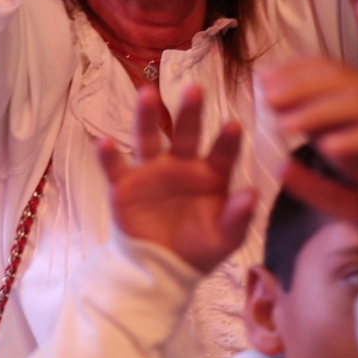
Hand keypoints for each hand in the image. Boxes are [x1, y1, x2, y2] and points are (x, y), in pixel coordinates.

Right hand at [98, 84, 255, 273]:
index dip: (227, 141)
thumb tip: (252, 194)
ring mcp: (152, 171)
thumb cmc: (198, 249)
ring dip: (146, 116)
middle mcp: (182, 165)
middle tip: (194, 89)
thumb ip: (237, 218)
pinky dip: (108, 155)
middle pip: (186, 134)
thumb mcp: (223, 239)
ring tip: (146, 94)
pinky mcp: (125, 185)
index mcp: (211, 176)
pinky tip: (104, 142)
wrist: (160, 269)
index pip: (222, 154)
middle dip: (190, 112)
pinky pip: (115, 167)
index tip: (233, 125)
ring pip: (148, 139)